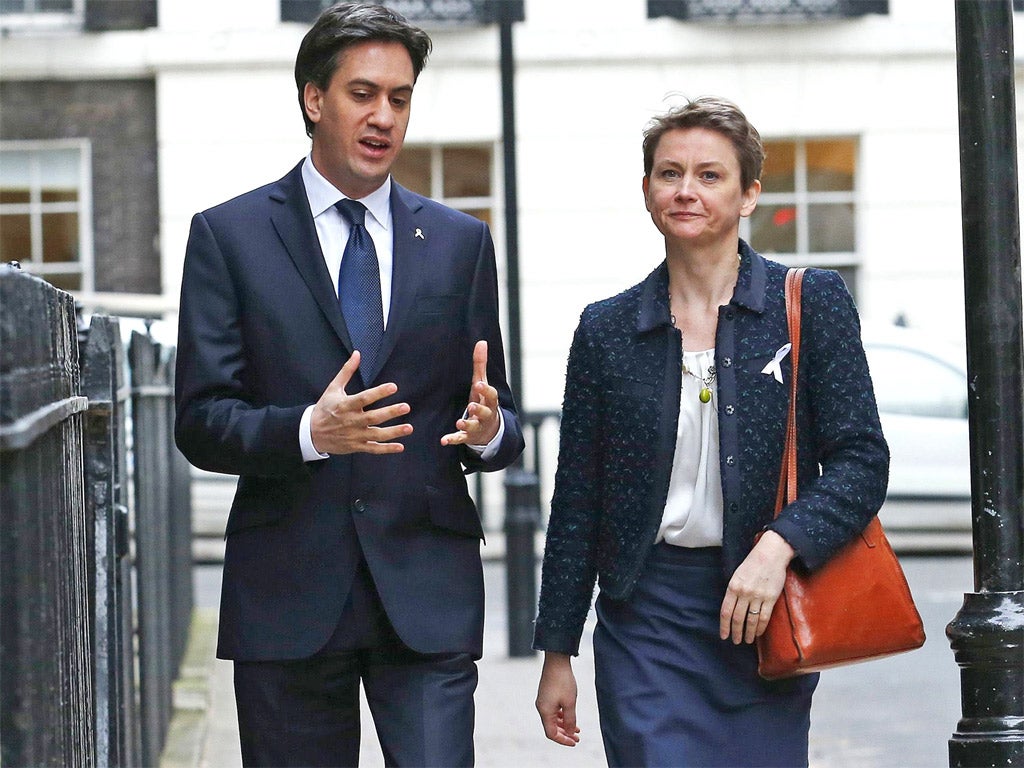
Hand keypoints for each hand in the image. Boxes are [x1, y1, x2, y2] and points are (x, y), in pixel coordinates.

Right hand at [310, 351, 412, 454]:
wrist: (311, 433)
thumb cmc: (324, 408)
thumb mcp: (333, 388)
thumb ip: (347, 371)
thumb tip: (357, 354)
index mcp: (345, 405)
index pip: (364, 398)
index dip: (379, 392)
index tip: (393, 387)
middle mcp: (351, 421)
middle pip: (373, 417)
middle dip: (390, 412)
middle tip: (406, 407)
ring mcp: (354, 435)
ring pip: (376, 434)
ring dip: (393, 432)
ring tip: (408, 427)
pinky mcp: (356, 446)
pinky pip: (373, 449)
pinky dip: (386, 449)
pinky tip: (400, 447)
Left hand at [440, 340, 499, 446]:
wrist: (489, 430)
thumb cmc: (483, 401)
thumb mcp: (482, 383)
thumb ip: (480, 364)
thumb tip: (481, 342)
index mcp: (489, 401)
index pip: (491, 394)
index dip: (485, 390)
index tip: (479, 384)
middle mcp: (485, 414)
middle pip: (485, 412)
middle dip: (479, 409)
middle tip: (471, 406)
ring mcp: (477, 426)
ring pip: (473, 427)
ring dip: (466, 425)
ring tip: (459, 422)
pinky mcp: (468, 436)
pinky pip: (460, 439)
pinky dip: (453, 439)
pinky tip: (443, 440)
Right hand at [536, 652, 580, 746]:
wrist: (556, 661)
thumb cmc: (563, 682)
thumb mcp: (570, 703)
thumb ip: (570, 720)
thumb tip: (571, 733)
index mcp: (545, 711)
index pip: (551, 733)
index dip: (563, 740)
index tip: (575, 742)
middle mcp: (541, 707)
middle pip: (551, 728)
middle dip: (565, 734)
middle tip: (577, 738)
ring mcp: (543, 701)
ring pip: (553, 719)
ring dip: (564, 725)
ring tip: (577, 729)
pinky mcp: (546, 695)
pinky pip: (553, 711)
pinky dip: (562, 716)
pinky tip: (570, 716)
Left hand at [719, 530, 794, 644]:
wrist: (770, 554)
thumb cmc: (752, 563)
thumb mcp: (737, 575)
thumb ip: (733, 592)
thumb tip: (731, 609)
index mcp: (733, 587)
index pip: (726, 611)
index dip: (724, 626)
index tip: (724, 636)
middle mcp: (744, 593)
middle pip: (737, 618)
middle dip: (736, 632)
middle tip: (735, 641)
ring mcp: (758, 596)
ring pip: (751, 620)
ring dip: (748, 633)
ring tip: (747, 640)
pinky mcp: (770, 598)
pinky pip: (764, 617)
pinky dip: (760, 627)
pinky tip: (758, 633)